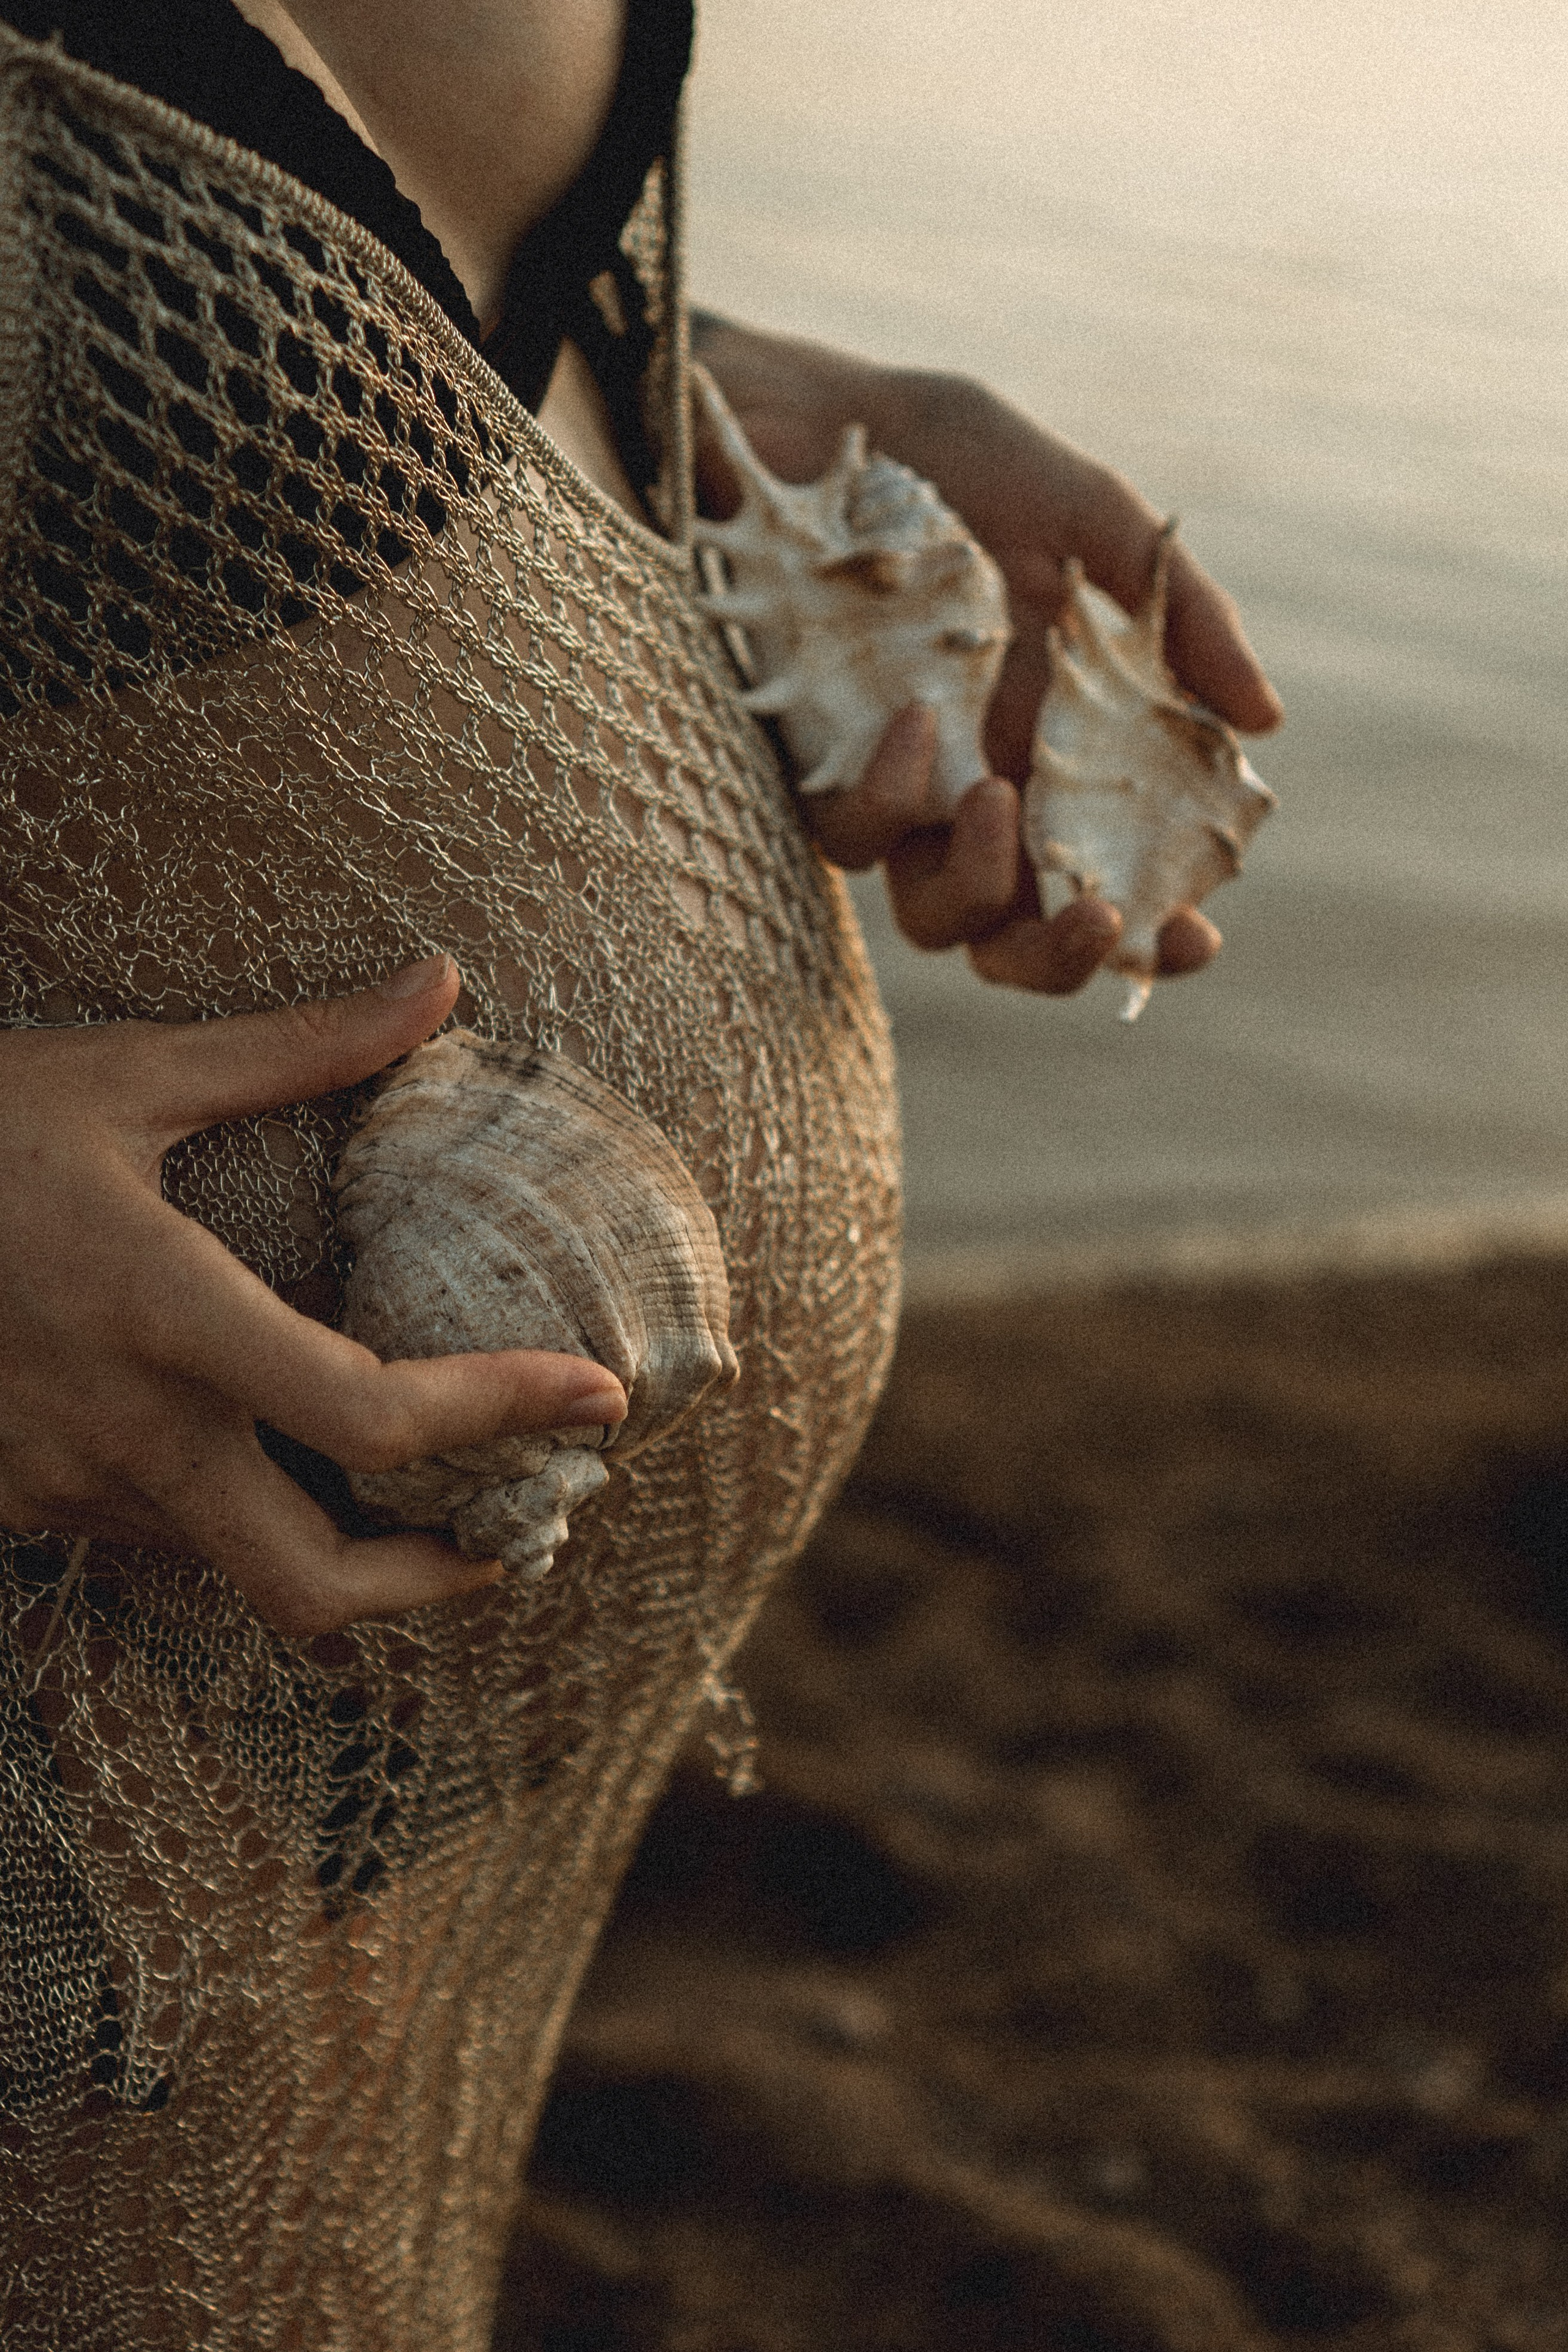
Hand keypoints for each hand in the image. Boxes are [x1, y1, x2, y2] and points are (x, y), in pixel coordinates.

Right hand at [0, 956, 626, 1637]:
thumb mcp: (125, 1073)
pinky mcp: (22, 1502)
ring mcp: (64, 1484)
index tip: (599, 1394)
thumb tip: (440, 981)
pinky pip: (164, 1536)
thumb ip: (295, 1047)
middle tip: (516, 1533)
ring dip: (339, 1545)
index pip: (370, 1412)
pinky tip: (275, 1448)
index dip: (503, 1412)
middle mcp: (121, 1429)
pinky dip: (244, 1512)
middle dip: (433, 1586)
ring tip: (425, 1488)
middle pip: (311, 1586)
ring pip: (236, 1569)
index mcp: (162, 1313)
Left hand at [693, 317, 1282, 993]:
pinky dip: (891, 792)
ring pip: (933, 916)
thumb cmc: (953, 462)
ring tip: (993, 795)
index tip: (1196, 935)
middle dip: (1061, 958)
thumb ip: (1182, 617)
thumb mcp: (1089, 517)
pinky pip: (852, 835)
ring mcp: (896, 788)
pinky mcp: (814, 766)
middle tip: (1099, 917)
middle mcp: (978, 790)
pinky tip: (916, 716)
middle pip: (1015, 940)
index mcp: (1058, 753)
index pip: (1108, 878)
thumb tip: (1263, 718)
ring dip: (979, 884)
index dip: (1150, 933)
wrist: (808, 419)